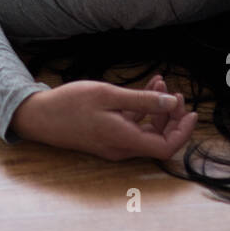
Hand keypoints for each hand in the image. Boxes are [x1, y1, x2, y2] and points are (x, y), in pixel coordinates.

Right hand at [10, 75, 197, 161]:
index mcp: (124, 140)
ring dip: (157, 110)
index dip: (182, 131)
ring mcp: (113, 144)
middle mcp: (121, 148)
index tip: (191, 111)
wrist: (39, 116)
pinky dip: (141, 111)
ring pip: (145, 131)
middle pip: (159, 139)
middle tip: (174, 92)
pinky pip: (131, 127)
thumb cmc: (70, 104)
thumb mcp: (108, 95)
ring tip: (160, 82)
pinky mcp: (106, 137)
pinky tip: (144, 89)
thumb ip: (142, 101)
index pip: (166, 147)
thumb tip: (171, 103)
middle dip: (172, 116)